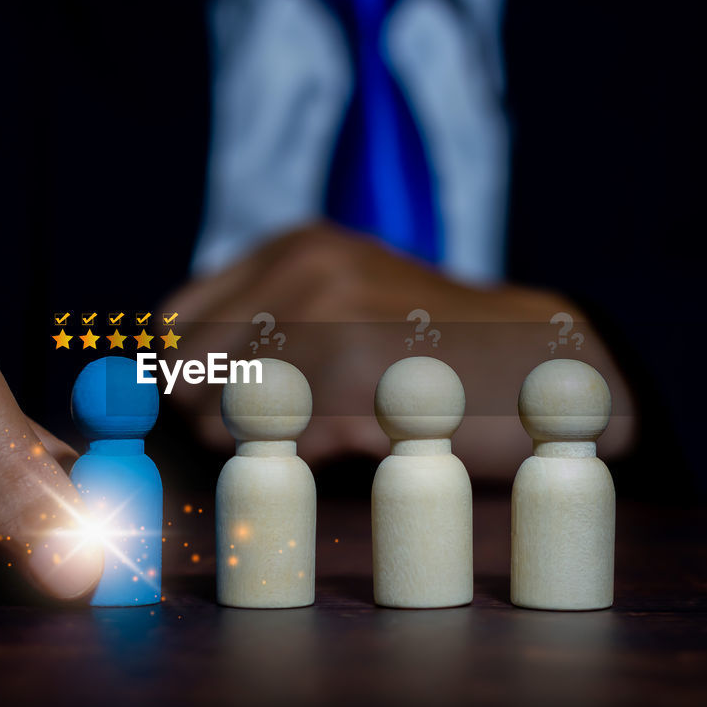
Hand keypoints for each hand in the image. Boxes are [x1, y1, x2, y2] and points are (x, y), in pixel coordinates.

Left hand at [165, 223, 635, 474]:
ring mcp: (332, 322)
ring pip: (230, 416)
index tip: (207, 410)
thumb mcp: (345, 300)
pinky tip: (366, 435)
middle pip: (189, 373)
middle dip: (215, 418)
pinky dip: (316, 457)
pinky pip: (287, 446)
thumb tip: (165, 385)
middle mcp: (304, 271)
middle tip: (285, 427)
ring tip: (332, 428)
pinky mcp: (359, 382)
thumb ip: (262, 327)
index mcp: (293, 248)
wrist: (541, 359)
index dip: (180, 379)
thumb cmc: (431, 344)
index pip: (176, 323)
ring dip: (266, 443)